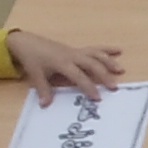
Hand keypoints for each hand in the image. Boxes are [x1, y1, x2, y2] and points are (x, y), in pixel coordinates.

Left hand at [9, 31, 124, 102]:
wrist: (26, 42)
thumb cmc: (31, 58)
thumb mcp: (35, 75)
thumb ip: (43, 90)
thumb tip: (46, 104)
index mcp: (62, 62)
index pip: (78, 76)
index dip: (88, 86)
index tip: (97, 98)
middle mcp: (72, 55)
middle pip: (92, 64)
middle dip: (104, 75)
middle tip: (114, 87)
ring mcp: (75, 51)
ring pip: (96, 55)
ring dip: (109, 61)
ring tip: (120, 70)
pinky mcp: (77, 50)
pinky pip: (94, 49)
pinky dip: (106, 50)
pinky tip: (118, 51)